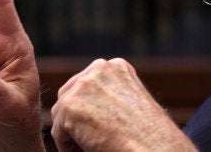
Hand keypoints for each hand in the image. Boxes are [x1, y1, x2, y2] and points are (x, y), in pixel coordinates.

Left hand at [50, 58, 196, 151]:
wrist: (153, 146)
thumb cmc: (148, 134)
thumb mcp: (132, 102)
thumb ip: (110, 94)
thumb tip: (87, 106)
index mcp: (117, 66)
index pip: (87, 84)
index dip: (89, 109)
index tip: (100, 127)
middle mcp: (100, 68)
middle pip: (69, 93)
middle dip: (75, 117)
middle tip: (90, 138)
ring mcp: (84, 85)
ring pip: (61, 113)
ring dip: (71, 132)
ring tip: (90, 146)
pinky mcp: (70, 105)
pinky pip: (58, 131)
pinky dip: (67, 146)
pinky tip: (87, 150)